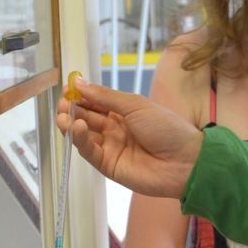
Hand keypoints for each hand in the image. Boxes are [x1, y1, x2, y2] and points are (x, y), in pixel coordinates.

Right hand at [57, 77, 201, 197]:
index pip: (95, 102)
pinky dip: (80, 140)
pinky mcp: (108, 166)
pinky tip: (77, 128)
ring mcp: (110, 148)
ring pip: (85, 135)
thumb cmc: (166, 128)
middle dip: (72, 110)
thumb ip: (105, 96)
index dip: (81, 95)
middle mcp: (114, 129)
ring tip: (63, 116)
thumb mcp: (135, 105)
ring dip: (72, 125)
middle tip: (63, 104)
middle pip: (87, 118)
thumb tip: (78, 81)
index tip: (67, 89)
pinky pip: (90, 152)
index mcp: (123, 112)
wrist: (185, 161)